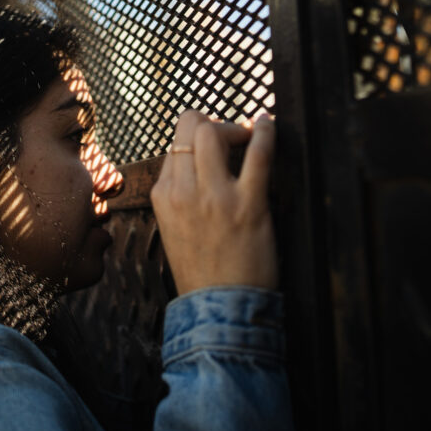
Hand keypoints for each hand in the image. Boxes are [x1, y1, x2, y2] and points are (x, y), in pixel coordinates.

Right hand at [151, 111, 276, 293]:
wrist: (218, 307)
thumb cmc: (201, 269)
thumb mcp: (173, 227)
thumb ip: (179, 195)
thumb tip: (195, 165)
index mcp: (163, 195)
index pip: (175, 145)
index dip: (195, 139)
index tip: (214, 145)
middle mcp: (183, 191)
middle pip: (190, 126)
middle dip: (212, 123)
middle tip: (231, 138)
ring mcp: (214, 196)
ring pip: (213, 131)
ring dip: (234, 127)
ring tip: (247, 136)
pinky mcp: (248, 204)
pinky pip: (258, 154)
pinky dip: (265, 132)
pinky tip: (268, 124)